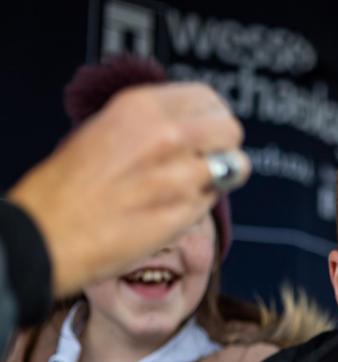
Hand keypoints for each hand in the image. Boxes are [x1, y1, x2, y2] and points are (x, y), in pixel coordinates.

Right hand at [7, 81, 248, 297]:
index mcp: (142, 108)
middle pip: (230, 129)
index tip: (208, 126)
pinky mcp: (188, 212)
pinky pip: (214, 200)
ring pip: (233, 166)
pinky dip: (203, 202)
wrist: (51, 233)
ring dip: (221, 175)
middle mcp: (167, 137)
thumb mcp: (105, 129)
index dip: (212, 114)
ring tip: (192, 182)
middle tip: (208, 155)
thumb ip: (151, 123)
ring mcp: (181, 177)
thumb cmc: (69, 184)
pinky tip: (174, 206)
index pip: (207, 99)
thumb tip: (186, 122)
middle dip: (224, 143)